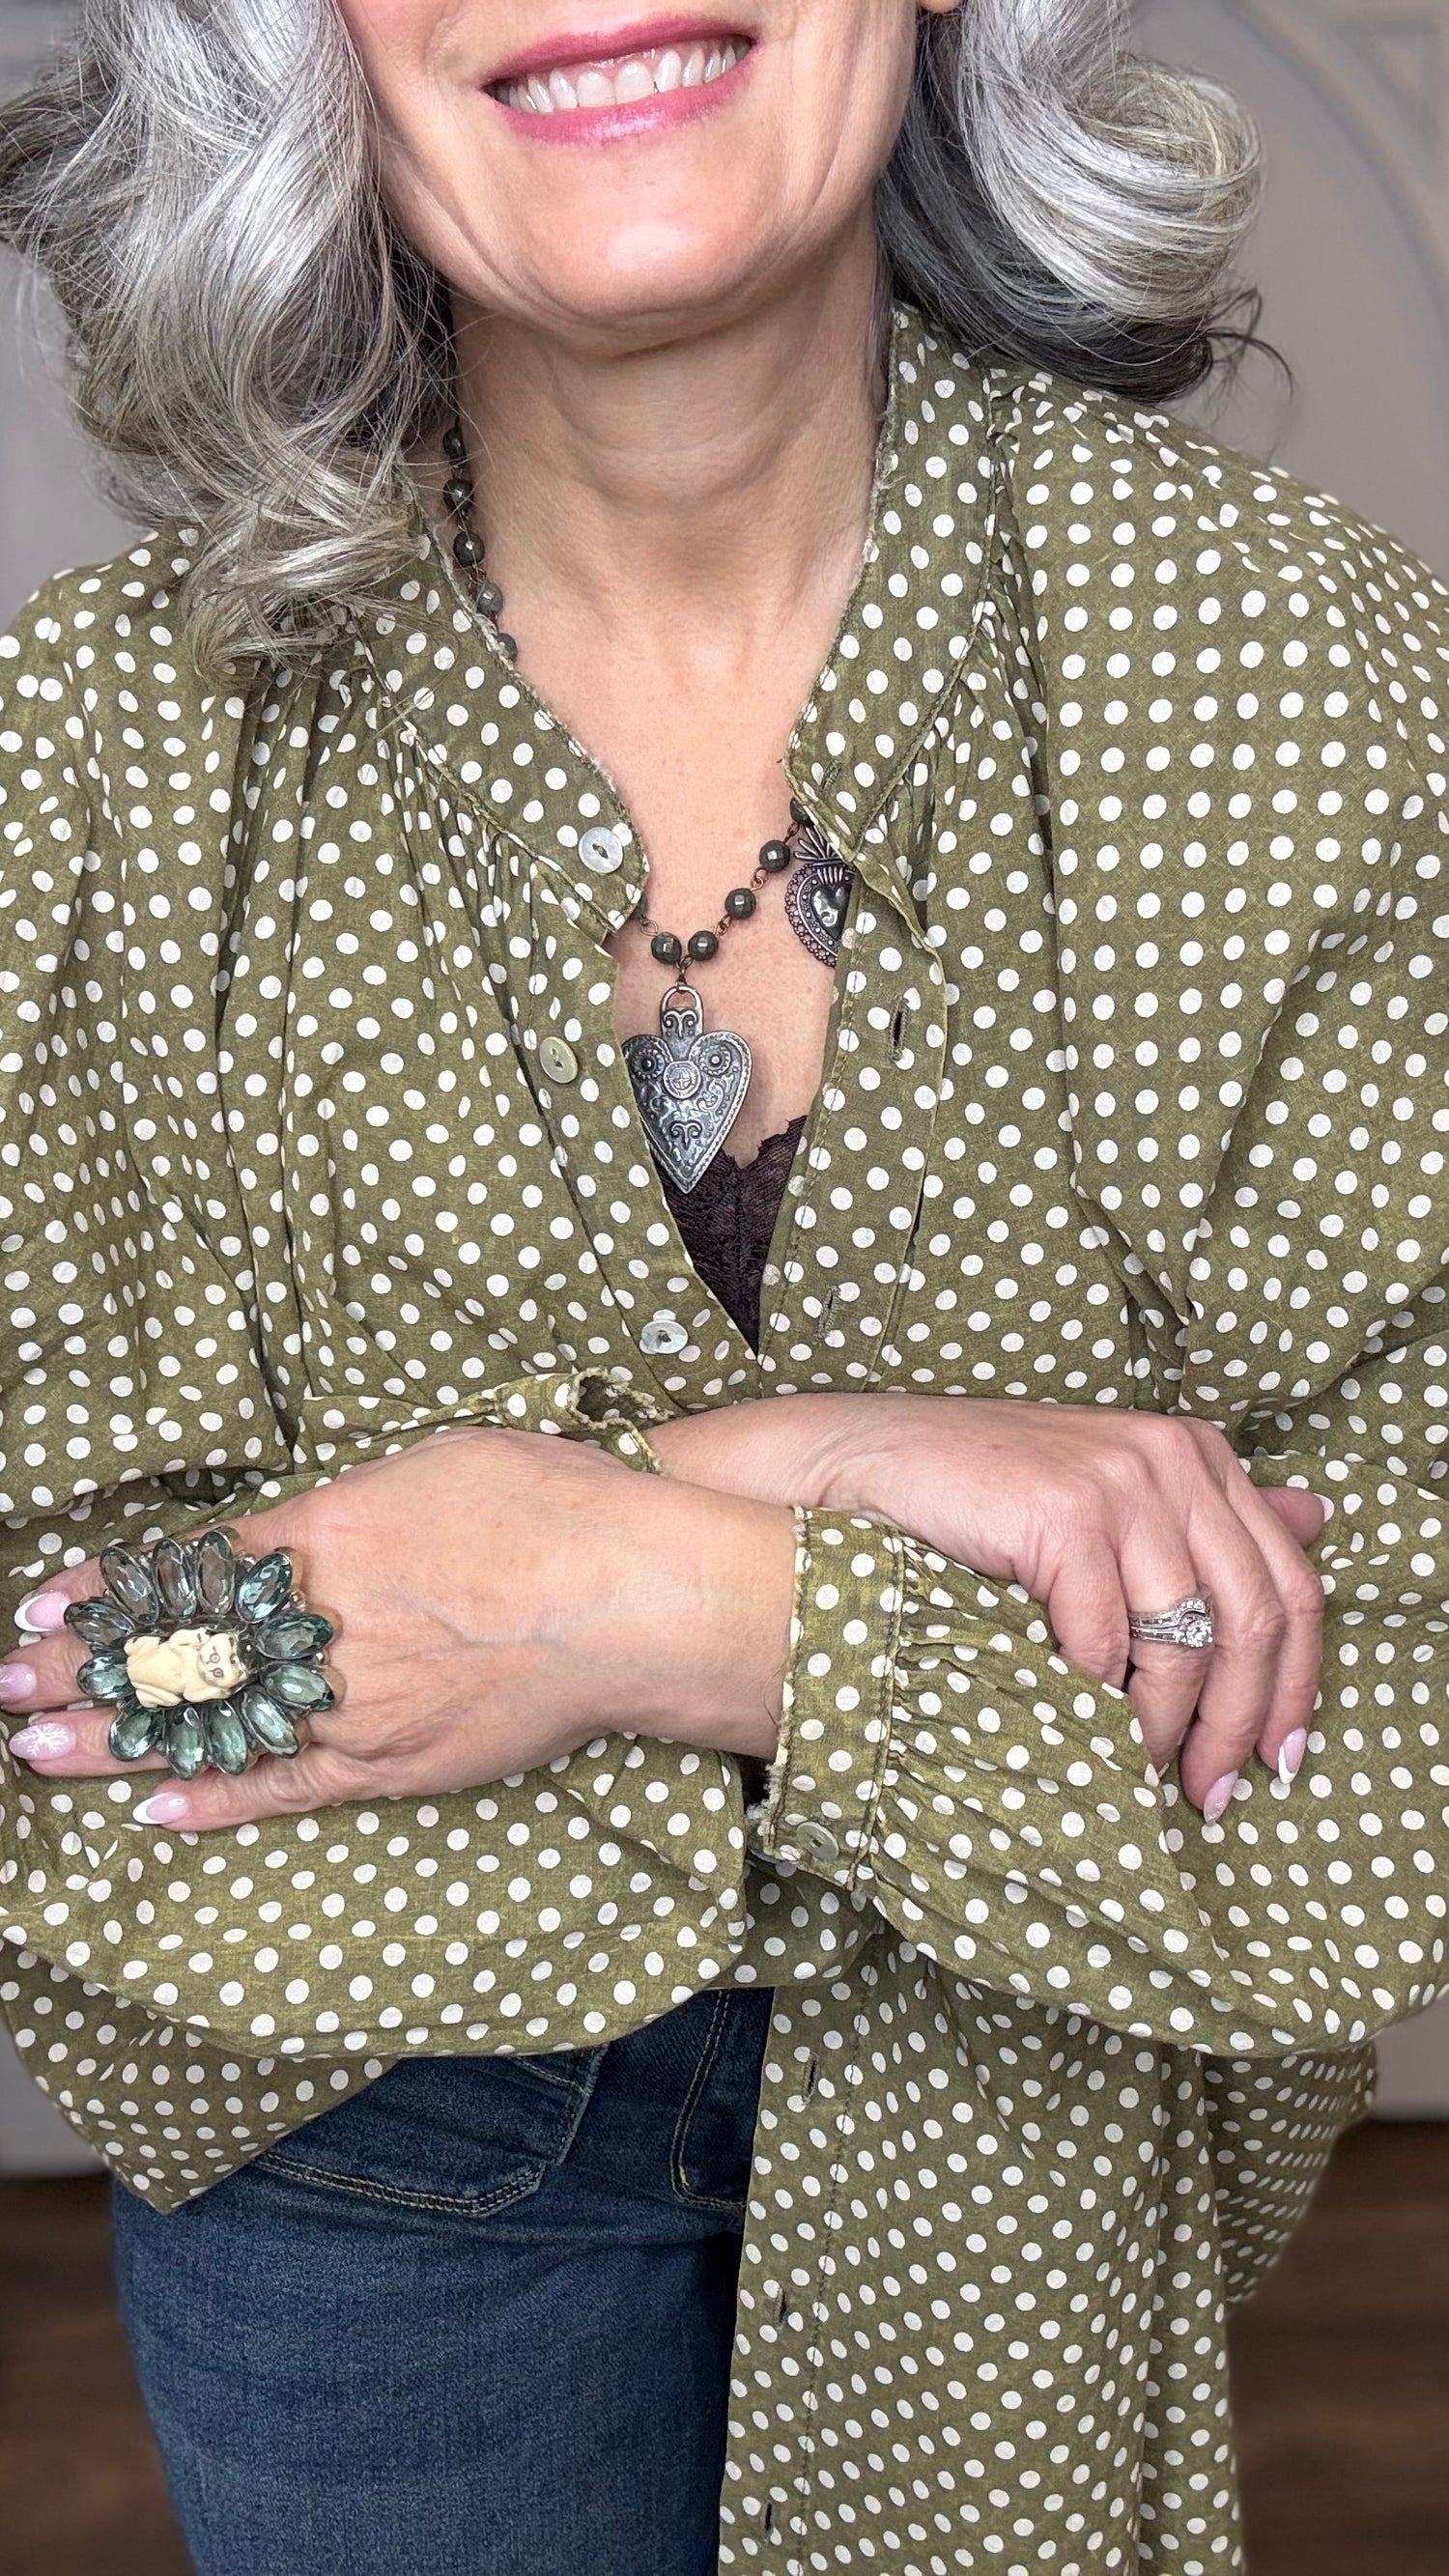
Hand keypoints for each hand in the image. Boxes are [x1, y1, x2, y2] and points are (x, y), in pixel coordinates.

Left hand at [0, 1426, 793, 1829]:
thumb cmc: (555, 1504)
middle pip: (178, 1652)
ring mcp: (351, 1700)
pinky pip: (284, 1786)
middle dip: (82, 1668)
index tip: (51, 1601)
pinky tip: (152, 1807)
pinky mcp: (391, 1762)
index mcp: (327, 1533)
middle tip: (4, 1681)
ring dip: (115, 1739)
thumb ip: (352, 1498)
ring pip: (209, 1724)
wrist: (639, 1598)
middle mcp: (320, 1622)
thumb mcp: (438, 1460)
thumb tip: (303, 1524)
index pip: (192, 1570)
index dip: (115, 1590)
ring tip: (35, 1744)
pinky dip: (216, 1800)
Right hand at [654, 1395, 1329, 1813]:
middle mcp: (1172, 1456)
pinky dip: (1097, 1700)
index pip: (1289, 1584)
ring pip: (1186, 1639)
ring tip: (1137, 1771)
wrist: (858, 1467)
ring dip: (1166, 1726)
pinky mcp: (1063, 1511)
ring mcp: (1120, 1478)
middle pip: (1255, 1617)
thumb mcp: (1109, 1500)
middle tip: (1210, 1792)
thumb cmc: (978, 1499)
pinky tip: (1077, 1727)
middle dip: (1238, 1722)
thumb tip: (1319, 1519)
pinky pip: (1107, 1640)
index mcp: (1195, 1454)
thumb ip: (1203, 1520)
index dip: (1293, 1684)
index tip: (1278, 1759)